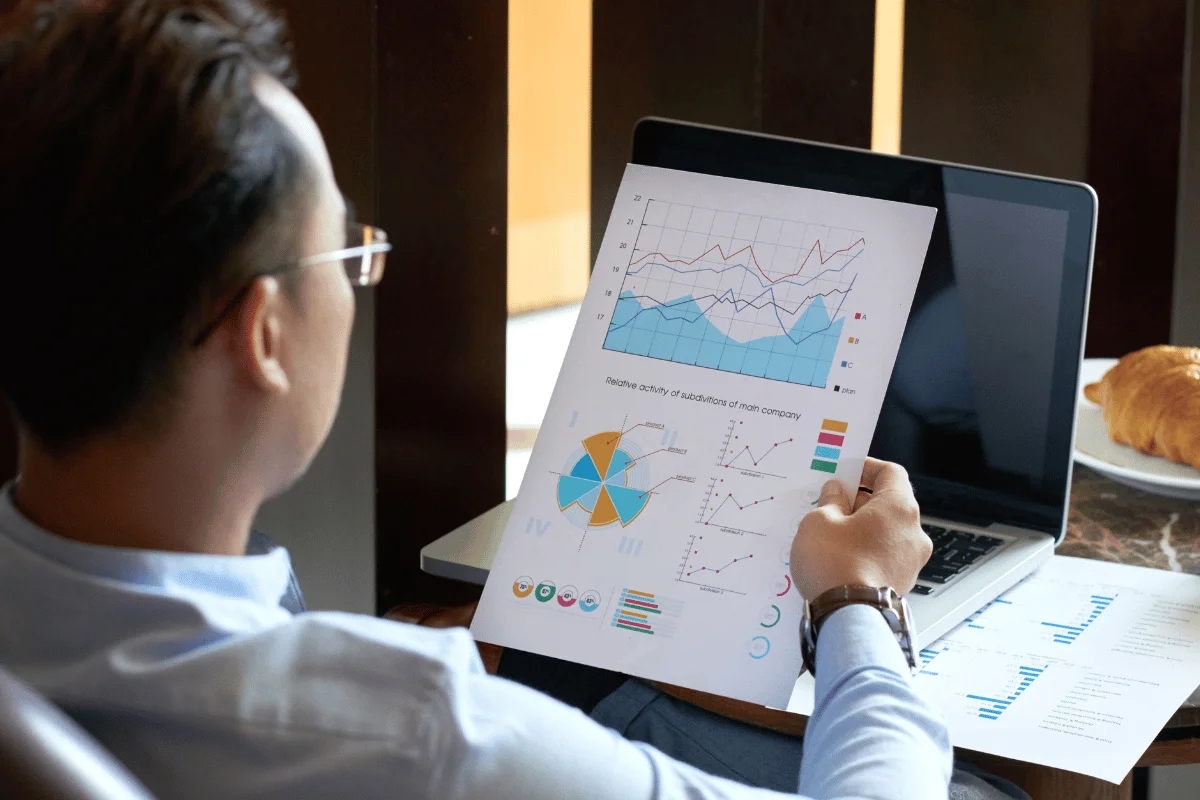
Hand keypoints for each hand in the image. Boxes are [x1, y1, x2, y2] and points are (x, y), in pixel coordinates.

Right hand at [789, 457, 931, 598]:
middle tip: (831, 503)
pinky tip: (840, 558)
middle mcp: (914, 532)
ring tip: (831, 535)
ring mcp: (912, 560)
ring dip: (862, 527)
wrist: (848, 617)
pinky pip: (885, 555)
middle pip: (890, 503)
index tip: (845, 471)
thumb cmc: (836, 565)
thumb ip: (830, 500)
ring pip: (887, 531)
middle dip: (860, 500)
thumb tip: (836, 493)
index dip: (866, 468)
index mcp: (899, 507)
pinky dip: (866, 550)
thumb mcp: (819, 521)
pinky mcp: (902, 582)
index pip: (890, 472)